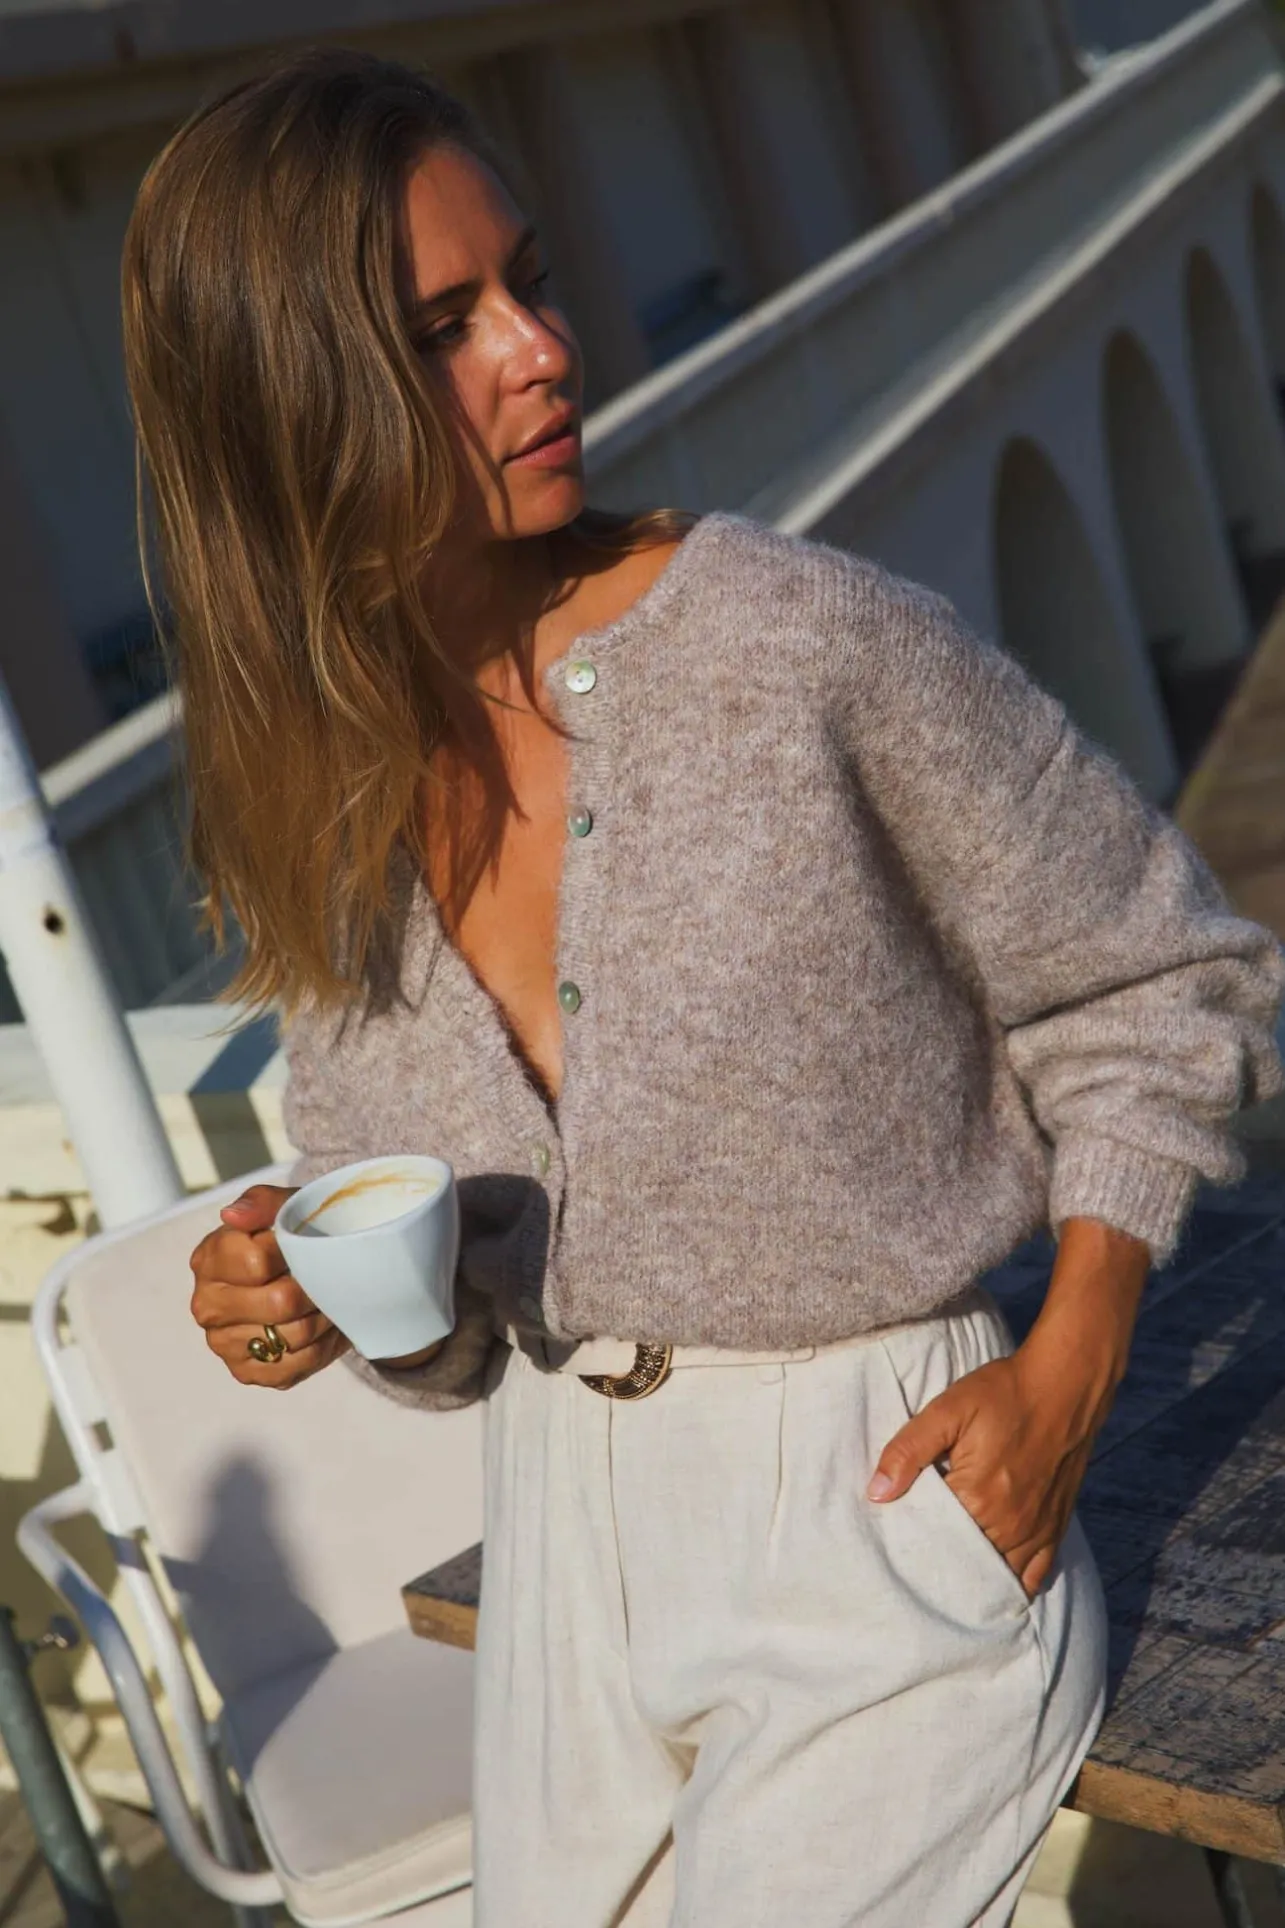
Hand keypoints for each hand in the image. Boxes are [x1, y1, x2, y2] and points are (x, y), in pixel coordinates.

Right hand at [190, 1182, 350, 1388]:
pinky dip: (320, 1347)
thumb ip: (261, 1203)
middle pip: (280, 1303)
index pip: (258, 1262)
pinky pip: (295, 1366)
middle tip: (325, 1276)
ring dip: (322, 1316)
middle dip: (313, 1288)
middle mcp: (207, 1304)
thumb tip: (232, 1214)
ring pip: (295, 1336)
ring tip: (326, 1298)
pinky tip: (321, 1328)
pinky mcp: (247, 1372)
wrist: (313, 1275)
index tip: (305, 1245)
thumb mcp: (285, 1208)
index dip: (293, 1253)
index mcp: (208, 1259)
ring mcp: (223, 1343)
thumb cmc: (294, 1236)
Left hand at [867, 1341, 1110, 1596]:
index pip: (931, 1539)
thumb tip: (876, 1493)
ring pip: (997, 1575)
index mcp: (975, 1498)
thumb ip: (908, 1451)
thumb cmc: (1003, 1393)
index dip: (911, 1539)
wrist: (1064, 1385)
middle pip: (963, 1563)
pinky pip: (1034, 1575)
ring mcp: (1035, 1531)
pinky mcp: (1055, 1528)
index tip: (895, 1539)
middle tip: (918, 1562)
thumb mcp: (947, 1410)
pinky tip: (995, 1584)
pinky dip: (1013, 1584)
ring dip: (973, 1577)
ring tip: (950, 1577)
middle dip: (940, 1563)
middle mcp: (1008, 1525)